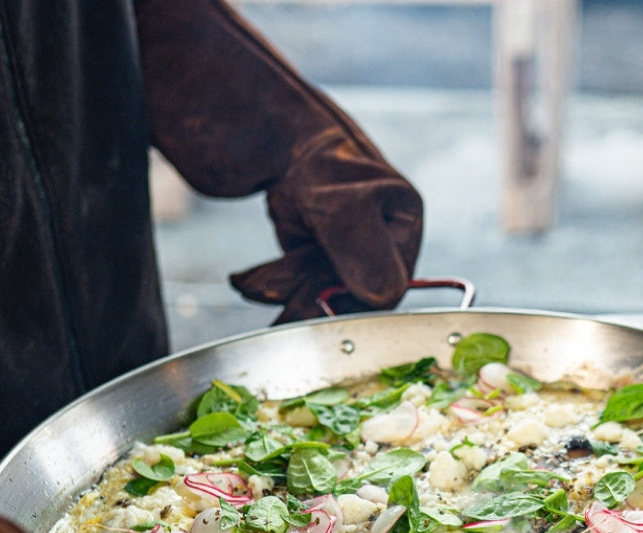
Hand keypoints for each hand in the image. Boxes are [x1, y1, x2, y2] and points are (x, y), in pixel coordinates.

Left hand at [134, 0, 422, 324]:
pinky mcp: (311, 240)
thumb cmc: (296, 148)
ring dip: (282, 290)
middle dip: (307, 298)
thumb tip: (384, 297)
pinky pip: (298, 282)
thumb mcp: (335, 201)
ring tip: (249, 281)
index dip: (347, 303)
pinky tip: (246, 280)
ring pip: (319, 290)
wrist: (241, 114)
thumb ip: (362, 250)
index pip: (386, 287)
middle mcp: (379, 233)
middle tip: (271, 304)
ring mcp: (343, 238)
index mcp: (401, 220)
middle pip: (351, 292)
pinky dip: (271, 284)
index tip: (311, 308)